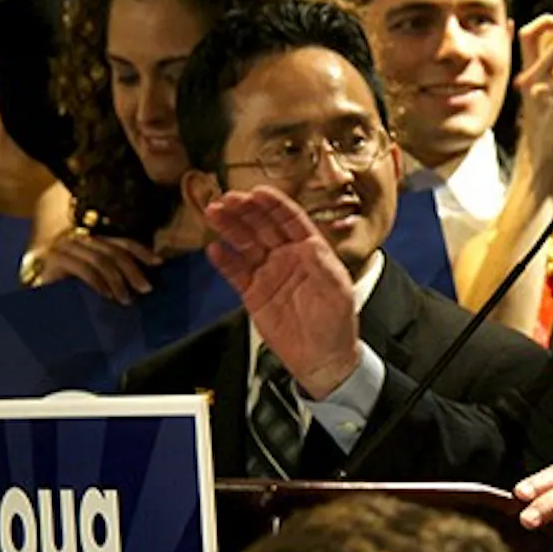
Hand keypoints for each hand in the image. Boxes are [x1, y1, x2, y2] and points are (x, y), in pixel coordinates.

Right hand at [32, 227, 159, 303]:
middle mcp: (78, 239)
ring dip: (118, 281)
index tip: (159, 263)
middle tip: (146, 289)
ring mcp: (64, 247)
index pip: (121, 242)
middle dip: (133, 270)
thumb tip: (143, 280)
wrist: (30, 297)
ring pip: (101, 260)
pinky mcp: (53, 259)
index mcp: (90, 241)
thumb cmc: (64, 289)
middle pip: (114, 251)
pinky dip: (98, 283)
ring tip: (126, 299)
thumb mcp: (92, 277)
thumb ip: (111, 273)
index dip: (142, 251)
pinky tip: (107, 295)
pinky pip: (83, 269)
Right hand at [205, 186, 360, 399]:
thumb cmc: (336, 324)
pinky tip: (214, 248)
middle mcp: (288, 258)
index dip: (274, 205)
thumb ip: (323, 266)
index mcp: (311, 252)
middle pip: (263, 227)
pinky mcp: (254, 293)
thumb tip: (312, 244)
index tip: (258, 192)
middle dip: (246, 211)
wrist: (322, 359)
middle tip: (229, 198)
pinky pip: (236, 273)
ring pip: (245, 244)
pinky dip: (225, 260)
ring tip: (214, 212)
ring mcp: (269, 273)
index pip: (291, 221)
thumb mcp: (338, 293)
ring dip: (230, 227)